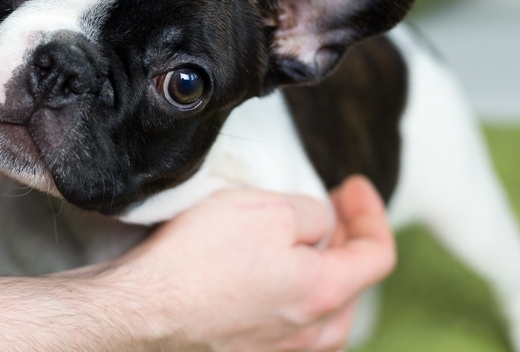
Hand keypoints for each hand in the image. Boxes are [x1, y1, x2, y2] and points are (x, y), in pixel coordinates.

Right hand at [105, 176, 394, 351]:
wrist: (141, 310)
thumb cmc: (199, 260)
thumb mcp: (267, 208)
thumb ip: (312, 213)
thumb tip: (319, 226)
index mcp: (324, 293)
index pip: (378, 256)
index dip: (372, 213)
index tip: (353, 185)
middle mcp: (310, 335)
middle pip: (354, 286)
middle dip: (348, 241)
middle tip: (331, 207)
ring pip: (326, 315)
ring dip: (324, 274)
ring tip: (304, 245)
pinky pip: (293, 330)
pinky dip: (296, 299)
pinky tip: (271, 280)